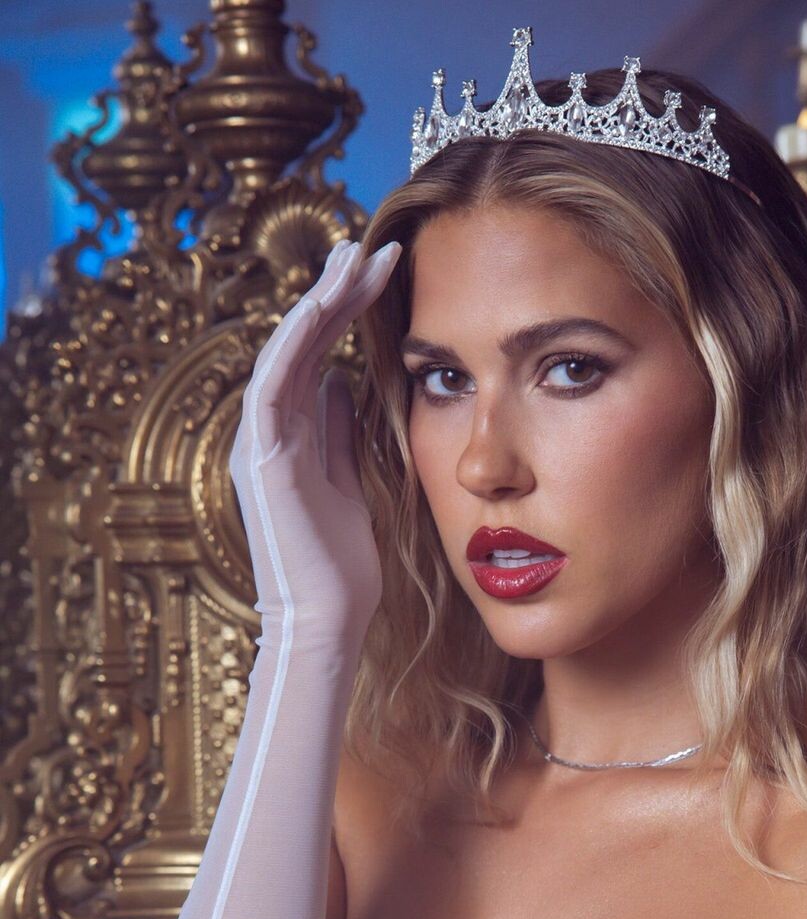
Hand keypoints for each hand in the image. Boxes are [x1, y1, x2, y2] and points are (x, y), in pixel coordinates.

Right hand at [230, 236, 401, 653]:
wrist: (327, 621)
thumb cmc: (344, 568)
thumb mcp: (351, 484)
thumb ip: (339, 435)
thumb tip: (342, 383)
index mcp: (291, 435)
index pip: (319, 356)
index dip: (347, 313)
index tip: (384, 275)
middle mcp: (269, 430)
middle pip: (301, 344)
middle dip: (334, 293)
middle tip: (369, 247)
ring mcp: (260, 442)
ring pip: (285, 352)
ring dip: (318, 303)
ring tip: (350, 259)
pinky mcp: (262, 458)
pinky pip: (273, 385)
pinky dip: (295, 343)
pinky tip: (321, 307)